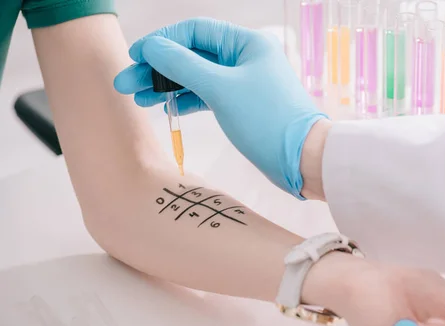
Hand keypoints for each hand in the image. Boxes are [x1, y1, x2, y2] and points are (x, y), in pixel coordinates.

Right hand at [114, 18, 324, 198]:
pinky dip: (185, 99)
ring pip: (196, 76)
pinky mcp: (241, 104)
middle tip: (125, 82)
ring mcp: (242, 82)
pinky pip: (206, 95)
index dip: (161, 41)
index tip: (135, 57)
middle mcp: (245, 58)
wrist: (303, 159)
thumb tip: (153, 47)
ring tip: (137, 96)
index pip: (194, 31)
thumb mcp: (220, 89)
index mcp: (246, 43)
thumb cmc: (268, 121)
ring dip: (167, 85)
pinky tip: (163, 105)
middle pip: (192, 54)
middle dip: (158, 67)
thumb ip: (183, 65)